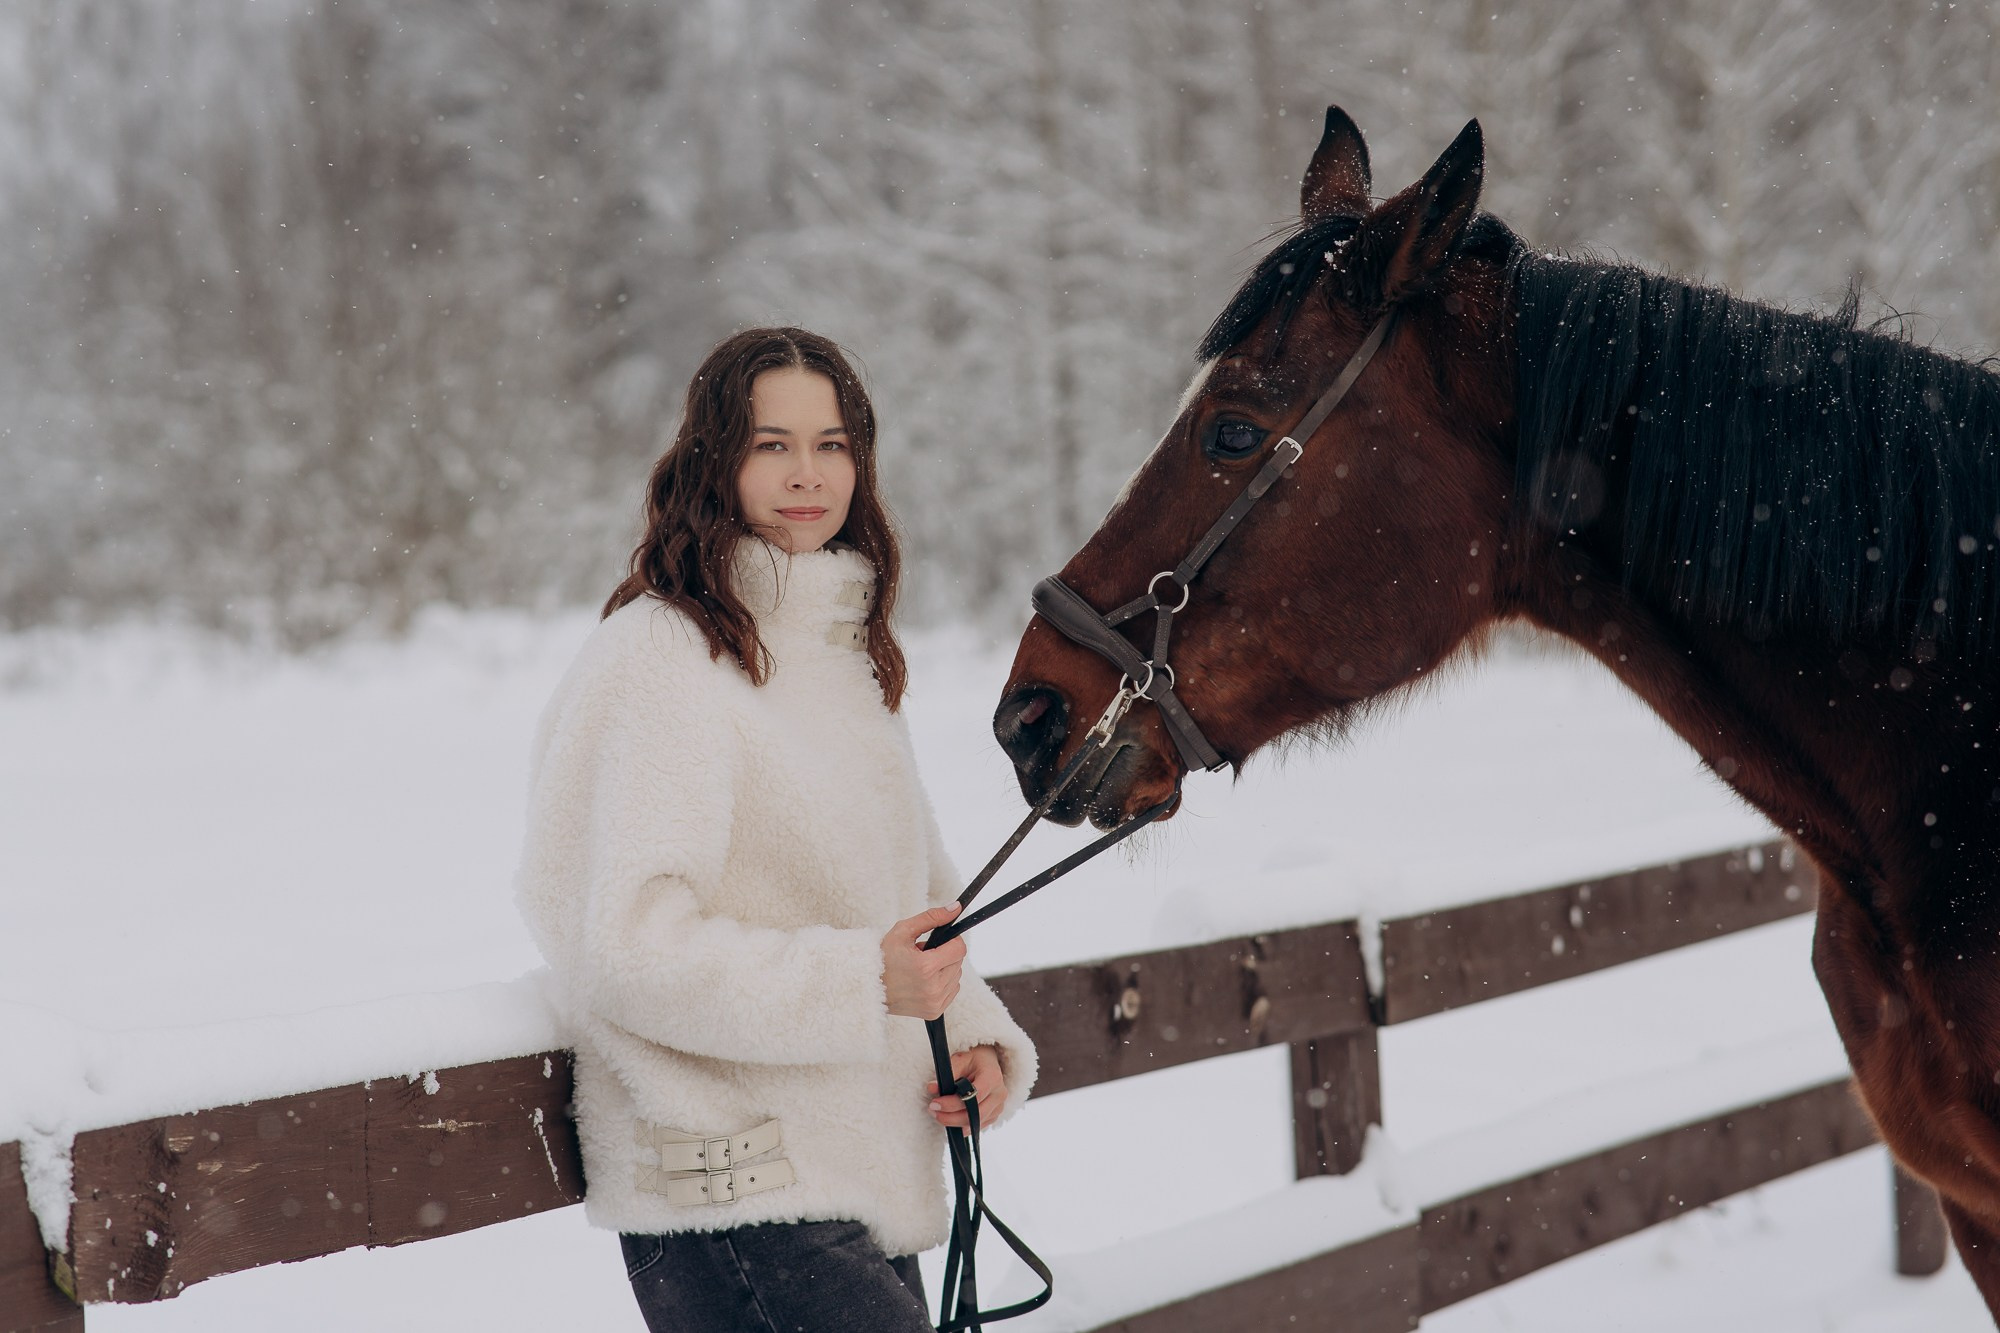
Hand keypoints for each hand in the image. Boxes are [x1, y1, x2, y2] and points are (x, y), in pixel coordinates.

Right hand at [881, 904, 965, 1019]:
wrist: (868, 987)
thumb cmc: (883, 958)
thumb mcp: (903, 931)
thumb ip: (932, 917)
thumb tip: (956, 908)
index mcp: (926, 967)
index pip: (959, 949)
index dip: (951, 941)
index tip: (938, 941)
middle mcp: (933, 988)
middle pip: (958, 962)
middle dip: (945, 955)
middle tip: (922, 955)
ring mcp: (934, 1002)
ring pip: (957, 976)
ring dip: (944, 969)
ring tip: (921, 969)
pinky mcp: (934, 1011)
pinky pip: (952, 991)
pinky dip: (943, 983)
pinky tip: (924, 981)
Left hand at [927, 1045, 1006, 1129]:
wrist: (987, 1062)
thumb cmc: (973, 1059)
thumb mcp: (961, 1058)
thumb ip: (948, 1073)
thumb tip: (932, 1088)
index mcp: (993, 1077)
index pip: (973, 1096)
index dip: (952, 1103)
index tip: (934, 1103)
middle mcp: (999, 1094)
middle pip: (975, 1115)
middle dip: (951, 1117)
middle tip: (933, 1111)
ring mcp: (998, 1106)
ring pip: (975, 1124)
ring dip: (954, 1123)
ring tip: (938, 1114)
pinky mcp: (994, 1115)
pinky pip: (976, 1126)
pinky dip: (961, 1125)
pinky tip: (950, 1118)